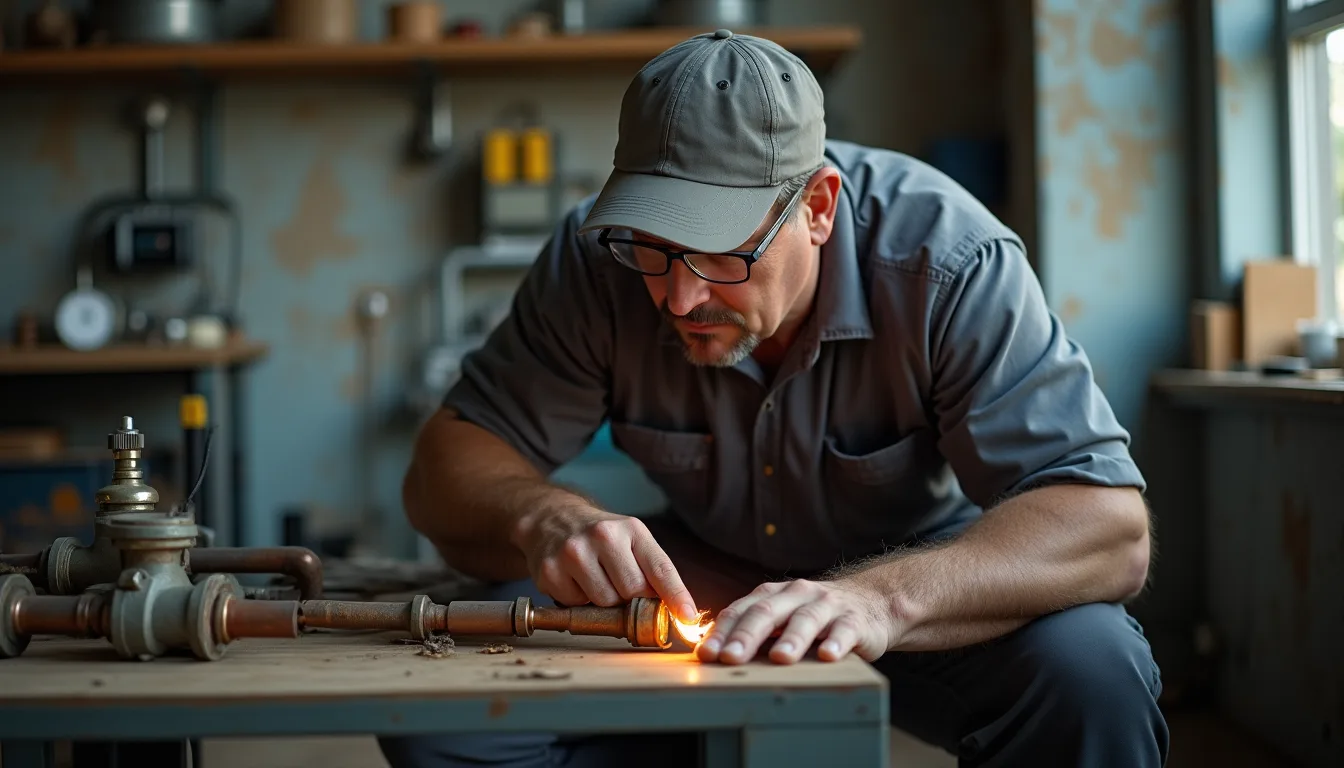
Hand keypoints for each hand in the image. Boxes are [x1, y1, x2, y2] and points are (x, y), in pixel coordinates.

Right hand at [514, 504, 698, 623]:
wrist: (552, 517)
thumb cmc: (601, 537)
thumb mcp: (632, 540)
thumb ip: (654, 573)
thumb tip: (678, 613)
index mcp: (631, 529)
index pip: (660, 568)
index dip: (676, 596)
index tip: (688, 617)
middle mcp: (602, 536)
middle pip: (632, 591)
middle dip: (631, 597)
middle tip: (620, 584)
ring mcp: (573, 553)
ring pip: (604, 602)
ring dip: (604, 602)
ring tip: (596, 579)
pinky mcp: (550, 571)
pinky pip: (576, 606)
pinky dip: (579, 600)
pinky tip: (575, 580)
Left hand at [696, 578, 891, 664]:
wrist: (872, 602)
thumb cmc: (816, 618)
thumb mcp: (783, 619)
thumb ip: (754, 633)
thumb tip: (713, 657)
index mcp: (773, 595)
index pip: (741, 611)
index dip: (722, 632)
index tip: (706, 655)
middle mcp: (797, 595)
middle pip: (767, 612)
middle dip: (746, 636)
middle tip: (730, 658)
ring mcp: (827, 605)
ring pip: (805, 620)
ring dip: (791, 639)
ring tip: (779, 658)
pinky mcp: (855, 620)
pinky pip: (844, 630)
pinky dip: (836, 642)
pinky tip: (827, 656)